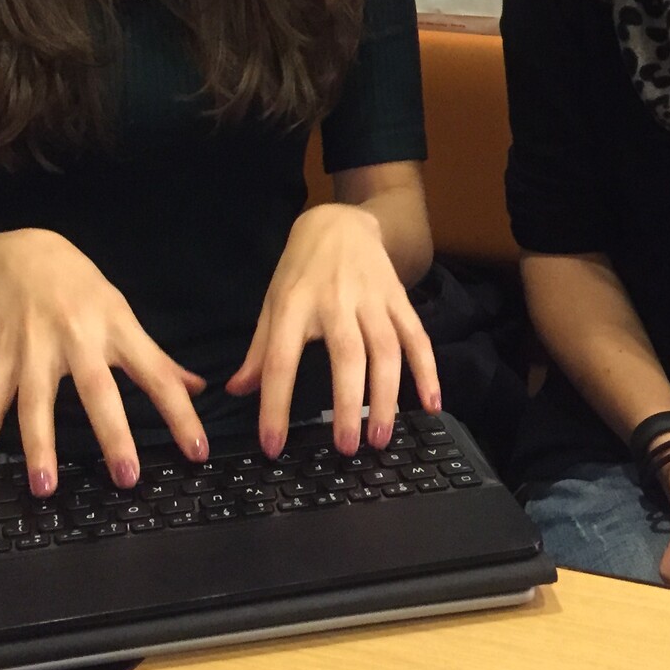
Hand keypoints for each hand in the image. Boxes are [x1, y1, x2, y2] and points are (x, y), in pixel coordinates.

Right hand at [0, 228, 206, 498]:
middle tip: (126, 477)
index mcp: (117, 329)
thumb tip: (197, 389)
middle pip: (97, 388)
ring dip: (39, 445)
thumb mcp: (124, 315)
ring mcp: (36, 348)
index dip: (180, 413)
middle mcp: (78, 338)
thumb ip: (157, 358)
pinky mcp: (3, 356)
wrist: (25, 256)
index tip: (197, 450)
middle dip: (112, 433)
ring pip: (36, 400)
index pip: (157, 375)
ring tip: (44, 488)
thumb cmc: (83, 291)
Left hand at [225, 203, 440, 456]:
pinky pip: (417, 336)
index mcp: (294, 305)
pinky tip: (431, 404)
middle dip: (348, 404)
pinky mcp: (398, 297)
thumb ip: (259, 351)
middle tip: (346, 448)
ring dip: (388, 396)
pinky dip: (428, 370)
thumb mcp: (273, 303)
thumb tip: (237, 392)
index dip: (274, 404)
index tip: (273, 446)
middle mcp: (335, 300)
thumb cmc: (301, 270)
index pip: (281, 360)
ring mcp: (372, 298)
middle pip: (346, 356)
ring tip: (382, 438)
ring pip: (386, 350)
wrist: (340, 222)